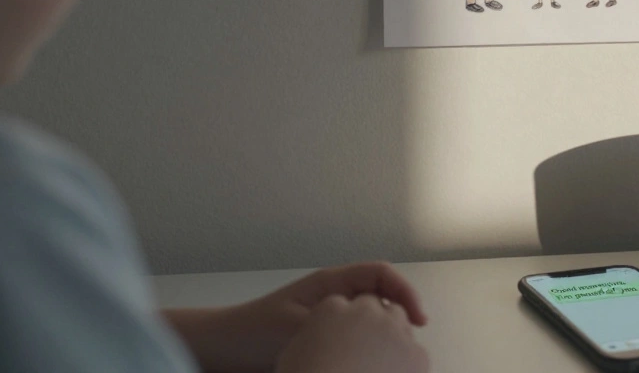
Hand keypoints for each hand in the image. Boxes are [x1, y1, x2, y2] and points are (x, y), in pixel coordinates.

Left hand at [212, 262, 427, 371]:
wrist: (220, 349)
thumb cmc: (253, 334)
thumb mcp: (298, 329)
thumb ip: (335, 330)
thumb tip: (373, 339)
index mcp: (331, 284)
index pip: (381, 275)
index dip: (405, 293)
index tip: (418, 321)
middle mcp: (333, 297)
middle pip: (381, 298)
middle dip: (400, 317)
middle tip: (408, 346)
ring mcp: (328, 318)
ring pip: (369, 322)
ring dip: (383, 337)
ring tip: (390, 359)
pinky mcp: (320, 339)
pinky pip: (353, 340)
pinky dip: (365, 350)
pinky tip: (366, 366)